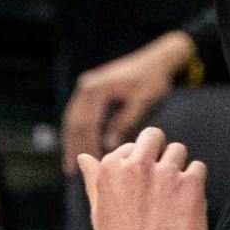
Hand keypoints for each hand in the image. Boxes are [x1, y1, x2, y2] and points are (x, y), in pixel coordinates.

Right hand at [62, 32, 193, 173]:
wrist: (159, 58)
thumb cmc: (154, 80)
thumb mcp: (144, 101)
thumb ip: (127, 121)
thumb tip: (109, 145)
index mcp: (99, 88)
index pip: (87, 124)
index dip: (87, 146)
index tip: (90, 166)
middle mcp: (88, 85)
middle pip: (74, 122)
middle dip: (73, 146)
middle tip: (70, 170)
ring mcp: (87, 86)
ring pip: (73, 119)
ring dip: (72, 141)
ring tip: (70, 164)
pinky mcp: (91, 89)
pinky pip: (79, 114)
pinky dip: (79, 131)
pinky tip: (81, 146)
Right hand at [77, 126, 207, 229]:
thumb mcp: (99, 214)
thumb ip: (95, 180)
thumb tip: (84, 157)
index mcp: (110, 170)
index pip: (131, 145)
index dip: (139, 165)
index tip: (139, 189)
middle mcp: (137, 165)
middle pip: (156, 136)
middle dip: (159, 153)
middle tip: (159, 184)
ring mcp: (166, 173)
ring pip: (180, 150)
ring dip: (178, 169)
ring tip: (170, 201)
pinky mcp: (191, 183)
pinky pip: (198, 167)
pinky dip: (195, 184)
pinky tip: (184, 208)